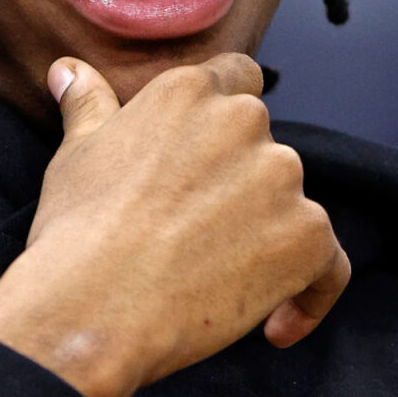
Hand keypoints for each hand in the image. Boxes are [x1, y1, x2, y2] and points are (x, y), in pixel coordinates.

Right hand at [0, 53, 350, 396]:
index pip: (239, 80)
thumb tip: (68, 70)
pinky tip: (274, 326)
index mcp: (189, 91)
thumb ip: (89, 105)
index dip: (228, 126)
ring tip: (216, 285)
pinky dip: (308, 294)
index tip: (208, 168)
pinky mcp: (307, 235)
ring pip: (292, 205)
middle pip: (264, 148)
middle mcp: (243, 120)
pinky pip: (329, 264)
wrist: (92, 309)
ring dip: (267, 239)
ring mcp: (281, 176)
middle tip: (192, 240)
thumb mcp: (75, 154)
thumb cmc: (76, 233)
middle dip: (241, 190)